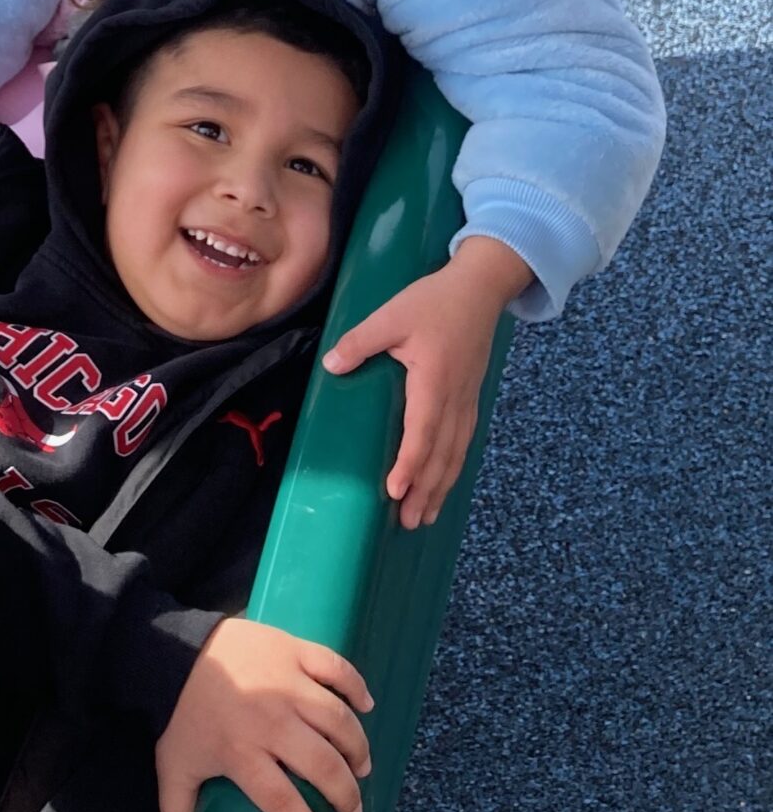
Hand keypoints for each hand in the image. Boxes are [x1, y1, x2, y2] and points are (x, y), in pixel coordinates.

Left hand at [154, 618, 372, 811]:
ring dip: (356, 748)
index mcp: (241, 751)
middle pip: (323, 765)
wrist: (173, 647)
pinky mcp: (293, 650)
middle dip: (345, 795)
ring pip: (338, 720)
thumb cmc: (177, 711)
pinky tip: (366, 707)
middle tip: (351, 810)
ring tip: (361, 767)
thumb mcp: (172, 764)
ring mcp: (286, 682)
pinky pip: (336, 669)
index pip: (284, 803)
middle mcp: (270, 720)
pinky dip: (356, 687)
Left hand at [321, 236, 532, 528]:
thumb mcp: (391, 316)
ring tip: (427, 516)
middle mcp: (456, 399)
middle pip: (442, 455)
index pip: (422, 434)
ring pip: (456, 454)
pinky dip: (454, 467)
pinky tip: (445, 482)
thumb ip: (360, 342)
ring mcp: (467, 400)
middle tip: (410, 522)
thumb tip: (331, 366)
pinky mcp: (471, 397)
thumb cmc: (435, 301)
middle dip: (426, 491)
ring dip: (441, 487)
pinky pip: (464, 442)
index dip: (409, 466)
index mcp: (435, 383)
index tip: (395, 492)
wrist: (481, 288)